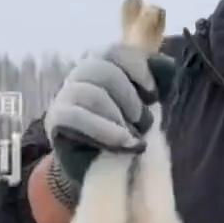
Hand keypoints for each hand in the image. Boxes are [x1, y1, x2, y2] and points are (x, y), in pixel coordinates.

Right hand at [45, 46, 174, 200]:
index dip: (137, 67)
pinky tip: (124, 142)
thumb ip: (152, 86)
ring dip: (118, 115)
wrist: (97, 171)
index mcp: (101, 65)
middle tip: (143, 122)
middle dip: (129, 97)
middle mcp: (79, 75)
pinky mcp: (55, 119)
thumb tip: (168, 65)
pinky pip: (76, 116)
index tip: (153, 93)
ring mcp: (64, 95)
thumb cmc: (122, 134)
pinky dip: (104, 129)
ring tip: (132, 137)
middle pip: (103, 69)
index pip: (114, 51)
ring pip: (91, 92)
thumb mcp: (142, 109)